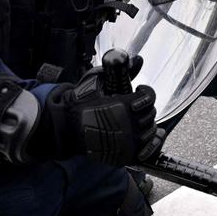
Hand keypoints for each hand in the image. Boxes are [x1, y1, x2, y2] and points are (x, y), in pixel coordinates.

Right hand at [38, 58, 160, 165]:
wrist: (65, 128)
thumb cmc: (79, 103)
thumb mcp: (97, 80)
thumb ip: (120, 70)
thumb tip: (137, 59)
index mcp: (125, 106)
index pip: (149, 97)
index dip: (146, 91)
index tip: (140, 89)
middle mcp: (130, 125)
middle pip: (150, 113)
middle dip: (144, 107)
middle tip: (135, 105)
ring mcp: (128, 143)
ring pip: (150, 130)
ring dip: (145, 123)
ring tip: (135, 119)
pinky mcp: (125, 156)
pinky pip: (148, 149)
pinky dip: (151, 143)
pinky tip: (148, 135)